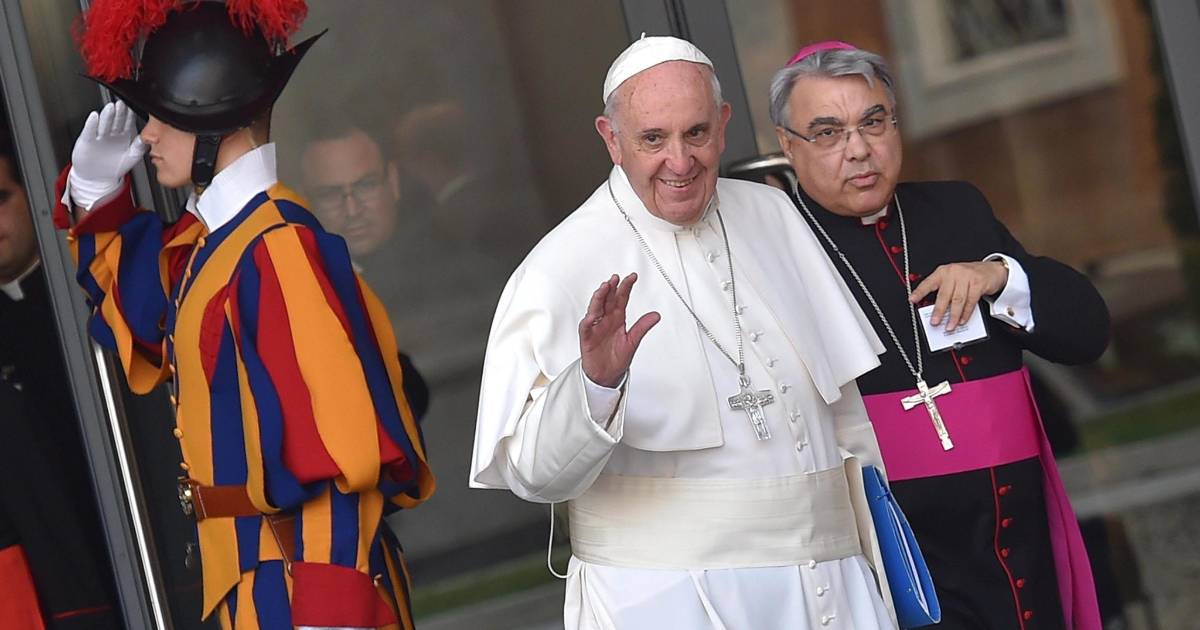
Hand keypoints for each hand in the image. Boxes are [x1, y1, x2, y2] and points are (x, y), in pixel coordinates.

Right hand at [69, 101, 145, 206]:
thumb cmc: (115, 167)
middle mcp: (111, 133)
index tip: (135, 107)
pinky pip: (90, 131)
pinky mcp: (87, 140)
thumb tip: (150, 139)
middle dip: (120, 112)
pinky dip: (92, 124)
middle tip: (123, 103)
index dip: (131, 115)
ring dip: (108, 116)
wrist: (97, 178)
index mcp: (123, 135)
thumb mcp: (131, 157)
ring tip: (112, 107)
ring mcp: (99, 136)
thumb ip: (139, 147)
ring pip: (104, 123)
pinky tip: (94, 117)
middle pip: (116, 120)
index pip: (128, 122)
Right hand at [579, 273, 660, 387]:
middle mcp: (606, 320)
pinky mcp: (587, 338)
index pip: (621, 298)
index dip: (626, 287)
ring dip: (598, 298)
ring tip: (604, 289)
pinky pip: (586, 327)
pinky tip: (592, 315)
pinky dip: (588, 321)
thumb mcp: (633, 341)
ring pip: (595, 309)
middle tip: (615, 278)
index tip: (632, 277)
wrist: (607, 375)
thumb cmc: (617, 358)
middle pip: (607, 300)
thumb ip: (642, 327)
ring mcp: (596, 327)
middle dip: (610, 288)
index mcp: (617, 318)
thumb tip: (656, 315)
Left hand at [908, 260, 1007, 330]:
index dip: (920, 292)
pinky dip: (966, 313)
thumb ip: (945, 292)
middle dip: (938, 311)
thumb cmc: (969, 277)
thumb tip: (937, 312)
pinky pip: (970, 301)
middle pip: (944, 295)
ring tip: (950, 326)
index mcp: (943, 272)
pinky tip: (962, 320)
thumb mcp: (954, 280)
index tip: (912, 300)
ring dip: (953, 316)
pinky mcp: (978, 283)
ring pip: (957, 300)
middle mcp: (953, 272)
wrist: (992, 270)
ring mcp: (966, 276)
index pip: (928, 282)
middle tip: (935, 322)